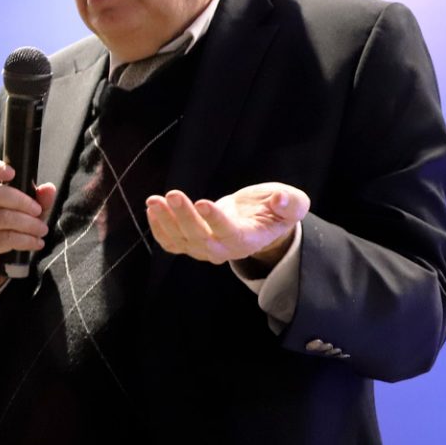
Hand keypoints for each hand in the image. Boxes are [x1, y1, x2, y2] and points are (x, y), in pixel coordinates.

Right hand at [0, 157, 57, 298]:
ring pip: (3, 218)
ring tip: (42, 230)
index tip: (11, 173)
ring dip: (28, 224)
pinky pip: (5, 239)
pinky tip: (36, 243)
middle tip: (38, 211)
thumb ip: (36, 199)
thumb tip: (49, 188)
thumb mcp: (20, 212)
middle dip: (22, 202)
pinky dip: (26, 240)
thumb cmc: (0, 230)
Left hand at [145, 182, 308, 266]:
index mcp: (248, 239)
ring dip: (165, 221)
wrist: (259, 222)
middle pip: (200, 239)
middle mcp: (224, 250)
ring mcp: (204, 250)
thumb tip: (280, 200)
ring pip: (181, 241)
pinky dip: (159, 228)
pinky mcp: (191, 244)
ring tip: (154, 200)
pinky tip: (152, 208)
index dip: (216, 220)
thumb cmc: (275, 211)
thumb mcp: (293, 203)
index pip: (230, 233)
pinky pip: (171, 243)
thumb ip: (290, 203)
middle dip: (184, 217)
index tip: (202, 202)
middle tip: (172, 194)